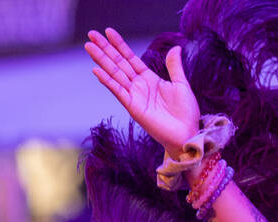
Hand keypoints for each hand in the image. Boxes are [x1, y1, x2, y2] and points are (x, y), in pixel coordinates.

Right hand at [86, 28, 199, 153]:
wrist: (188, 133)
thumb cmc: (186, 113)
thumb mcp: (181, 85)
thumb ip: (174, 67)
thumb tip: (175, 47)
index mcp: (149, 79)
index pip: (130, 58)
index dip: (119, 45)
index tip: (108, 31)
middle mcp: (139, 86)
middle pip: (118, 63)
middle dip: (105, 48)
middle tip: (91, 34)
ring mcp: (134, 96)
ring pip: (115, 74)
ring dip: (101, 60)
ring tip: (89, 46)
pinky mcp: (133, 108)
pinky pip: (118, 92)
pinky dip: (107, 81)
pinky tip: (96, 70)